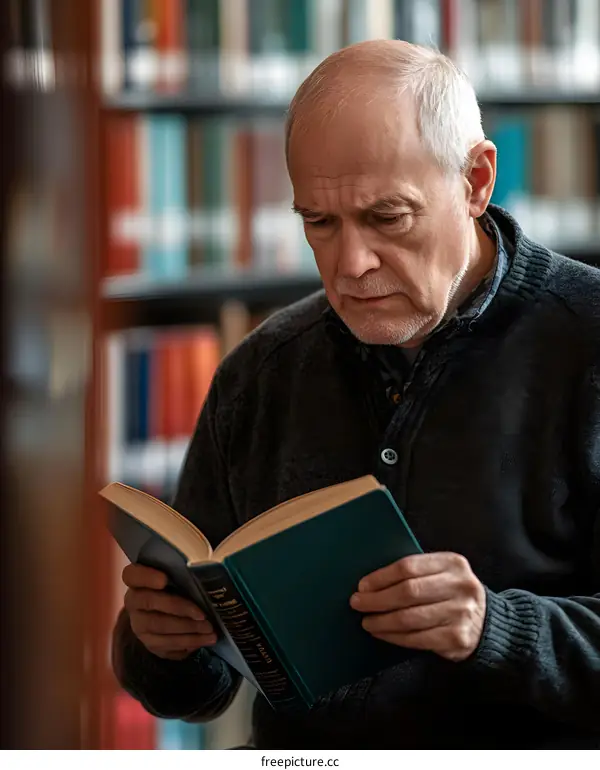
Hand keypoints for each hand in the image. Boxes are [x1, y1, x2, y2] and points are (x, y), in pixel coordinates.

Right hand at [123, 563, 216, 660]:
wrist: (176, 607)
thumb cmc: (180, 581)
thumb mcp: (182, 570)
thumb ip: (188, 563)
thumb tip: (207, 565)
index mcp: (136, 579)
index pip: (132, 575)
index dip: (146, 577)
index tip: (164, 579)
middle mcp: (133, 602)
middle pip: (150, 604)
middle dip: (180, 609)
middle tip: (203, 615)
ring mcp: (140, 625)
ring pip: (160, 629)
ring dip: (188, 630)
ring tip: (210, 630)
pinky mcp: (150, 644)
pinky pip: (168, 646)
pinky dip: (189, 643)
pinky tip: (205, 639)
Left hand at [350, 552, 485, 661]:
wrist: (489, 624)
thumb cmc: (453, 595)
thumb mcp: (442, 574)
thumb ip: (417, 573)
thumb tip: (371, 583)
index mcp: (453, 563)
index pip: (409, 566)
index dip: (381, 577)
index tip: (362, 585)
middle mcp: (460, 585)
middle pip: (408, 591)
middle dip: (377, 599)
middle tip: (357, 603)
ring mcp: (461, 613)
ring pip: (409, 618)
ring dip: (382, 621)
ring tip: (367, 621)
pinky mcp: (457, 638)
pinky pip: (417, 638)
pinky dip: (394, 637)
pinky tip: (382, 633)